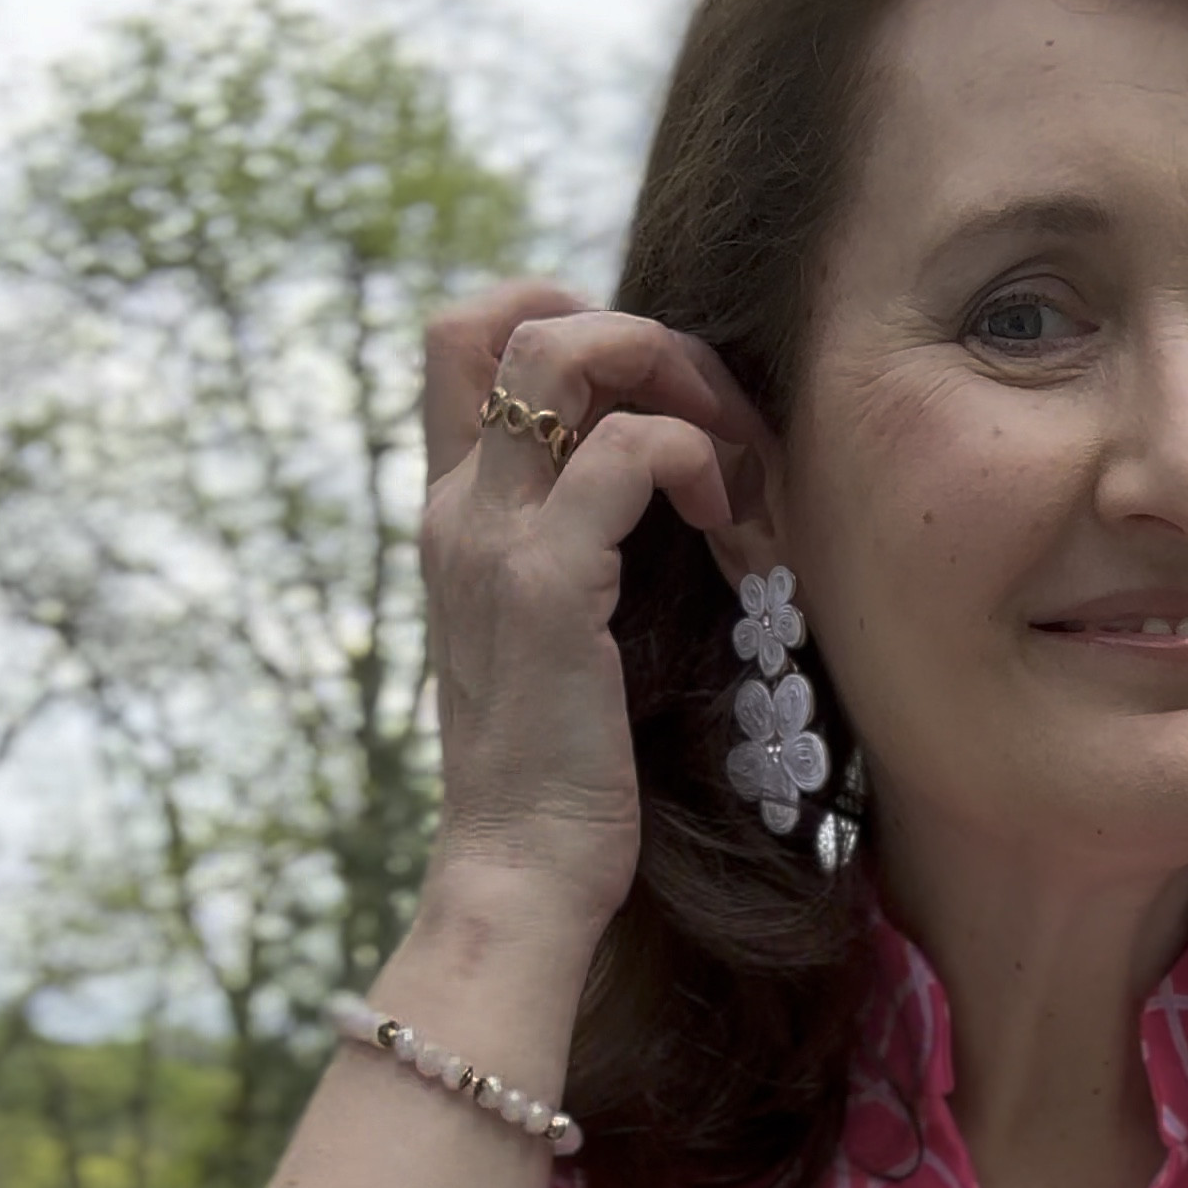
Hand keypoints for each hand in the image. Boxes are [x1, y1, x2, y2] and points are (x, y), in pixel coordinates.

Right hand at [416, 279, 772, 941]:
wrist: (520, 873)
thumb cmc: (561, 775)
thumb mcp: (558, 638)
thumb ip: (579, 549)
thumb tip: (664, 484)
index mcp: (455, 515)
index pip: (468, 337)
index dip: (567, 316)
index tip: (655, 393)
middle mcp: (458, 508)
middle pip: (516, 315)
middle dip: (639, 334)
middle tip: (719, 417)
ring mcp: (493, 538)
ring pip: (565, 350)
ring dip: (674, 376)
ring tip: (732, 460)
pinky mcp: (546, 583)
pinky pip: (629, 451)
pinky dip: (696, 457)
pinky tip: (731, 523)